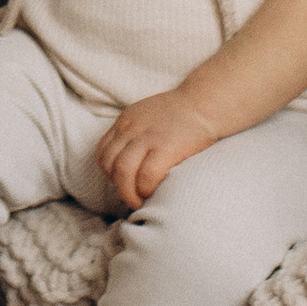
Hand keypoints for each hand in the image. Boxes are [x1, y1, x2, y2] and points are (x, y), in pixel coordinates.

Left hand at [96, 88, 220, 206]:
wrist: (204, 104)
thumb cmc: (179, 114)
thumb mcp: (147, 115)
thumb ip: (134, 133)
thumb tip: (129, 159)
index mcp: (126, 121)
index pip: (103, 151)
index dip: (108, 172)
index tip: (121, 182)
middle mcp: (131, 128)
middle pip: (109, 163)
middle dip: (118, 186)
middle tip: (131, 198)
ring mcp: (148, 137)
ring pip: (123, 171)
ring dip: (128, 192)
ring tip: (139, 201)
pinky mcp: (166, 147)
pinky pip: (146, 174)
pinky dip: (145, 188)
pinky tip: (152, 193)